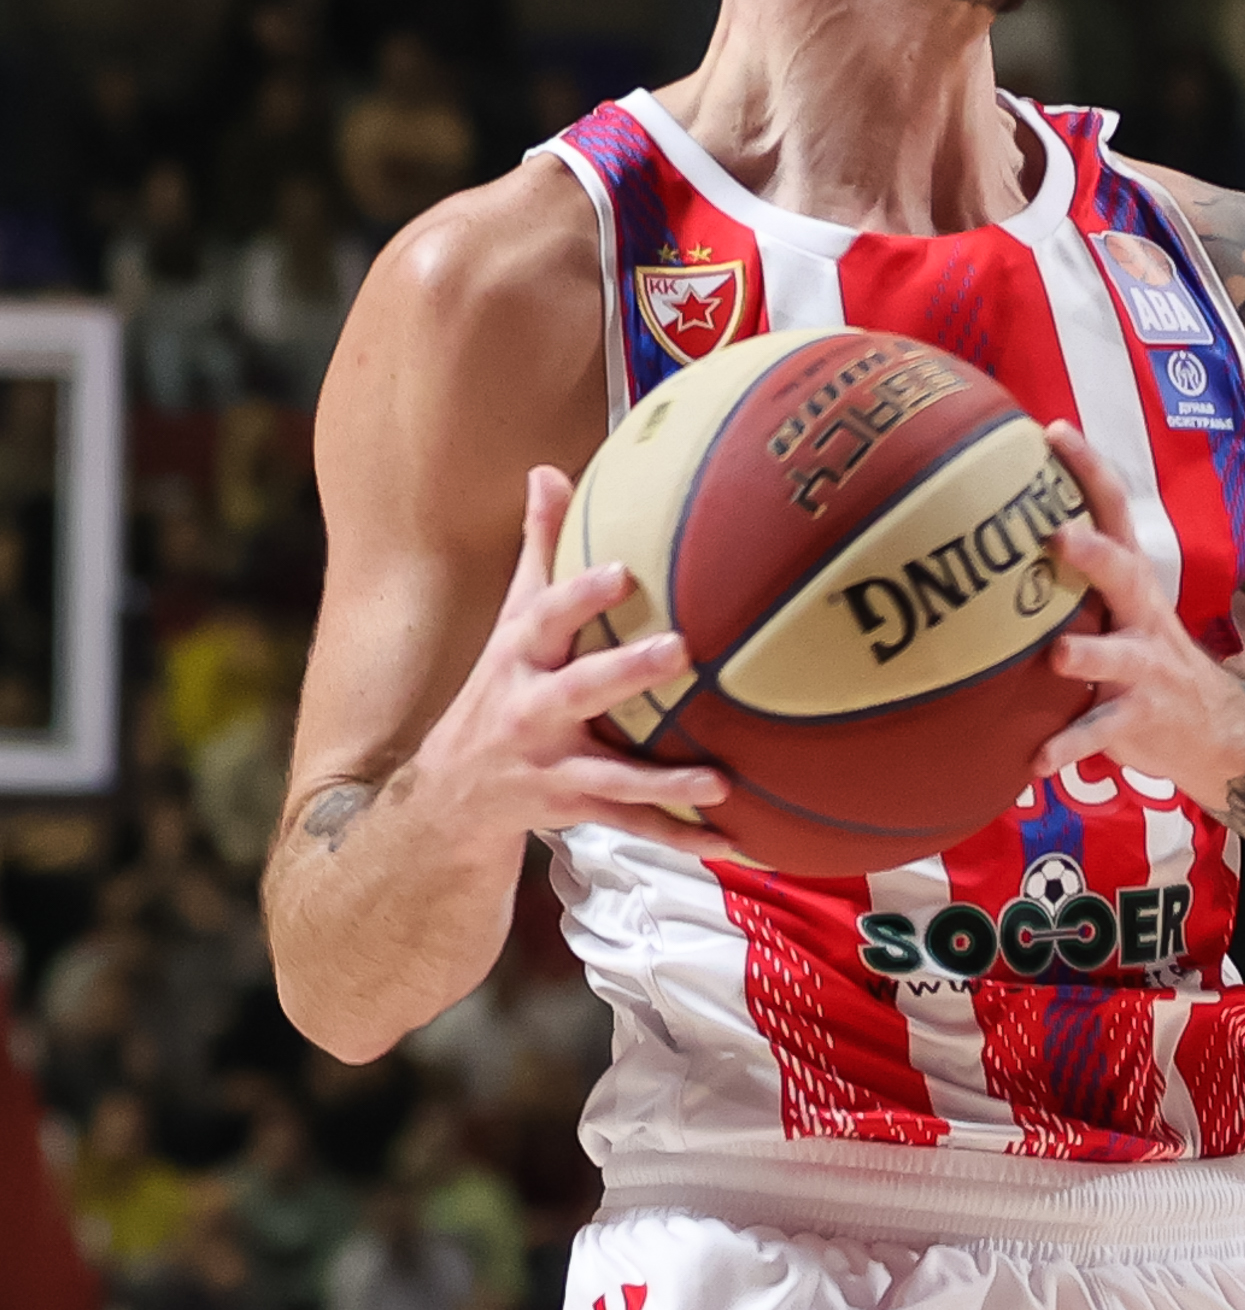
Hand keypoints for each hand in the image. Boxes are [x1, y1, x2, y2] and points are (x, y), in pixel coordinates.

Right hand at [413, 470, 725, 843]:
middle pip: (577, 688)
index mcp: (520, 658)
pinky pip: (630, 826)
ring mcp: (548, 766)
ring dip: (664, 779)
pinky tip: (735, 840)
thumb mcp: (511, 624)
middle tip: (681, 650)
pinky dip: (680, 836)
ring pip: (609, 774)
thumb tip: (549, 469)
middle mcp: (529, 711)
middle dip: (624, 671)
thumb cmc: (499, 691)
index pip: (545, 616)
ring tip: (719, 780)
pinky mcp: (570, 812)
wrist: (445, 801)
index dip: (578, 594)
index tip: (623, 569)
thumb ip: (539, 551)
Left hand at [1034, 423, 1244, 803]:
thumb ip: (1078, 577)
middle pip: (1124, 573)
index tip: (1052, 431)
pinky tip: (1036, 762)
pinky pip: (1101, 733)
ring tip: (1058, 657)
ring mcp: (1145, 669)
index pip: (1115, 512)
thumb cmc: (1146, 662)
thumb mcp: (1123, 611)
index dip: (1088, 470)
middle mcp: (1142, 616)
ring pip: (1117, 659)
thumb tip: (996, 529)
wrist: (1216, 734)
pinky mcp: (1140, 719)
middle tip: (1057, 536)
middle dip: (1094, 554)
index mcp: (1132, 582)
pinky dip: (1069, 747)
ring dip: (1088, 657)